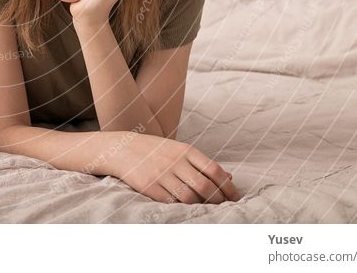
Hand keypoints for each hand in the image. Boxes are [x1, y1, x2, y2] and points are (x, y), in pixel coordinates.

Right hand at [111, 133, 240, 203]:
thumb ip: (202, 163)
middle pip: (204, 186)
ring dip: (201, 206)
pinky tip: (185, 208)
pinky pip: (171, 203)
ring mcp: (161, 174)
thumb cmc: (155, 150)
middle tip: (223, 207)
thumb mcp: (179, 150)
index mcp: (185, 150)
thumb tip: (229, 177)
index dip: (227, 186)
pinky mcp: (149, 187)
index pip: (214, 170)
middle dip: (218, 200)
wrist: (122, 148)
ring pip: (189, 198)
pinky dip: (181, 207)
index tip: (234, 197)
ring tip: (205, 208)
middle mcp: (174, 161)